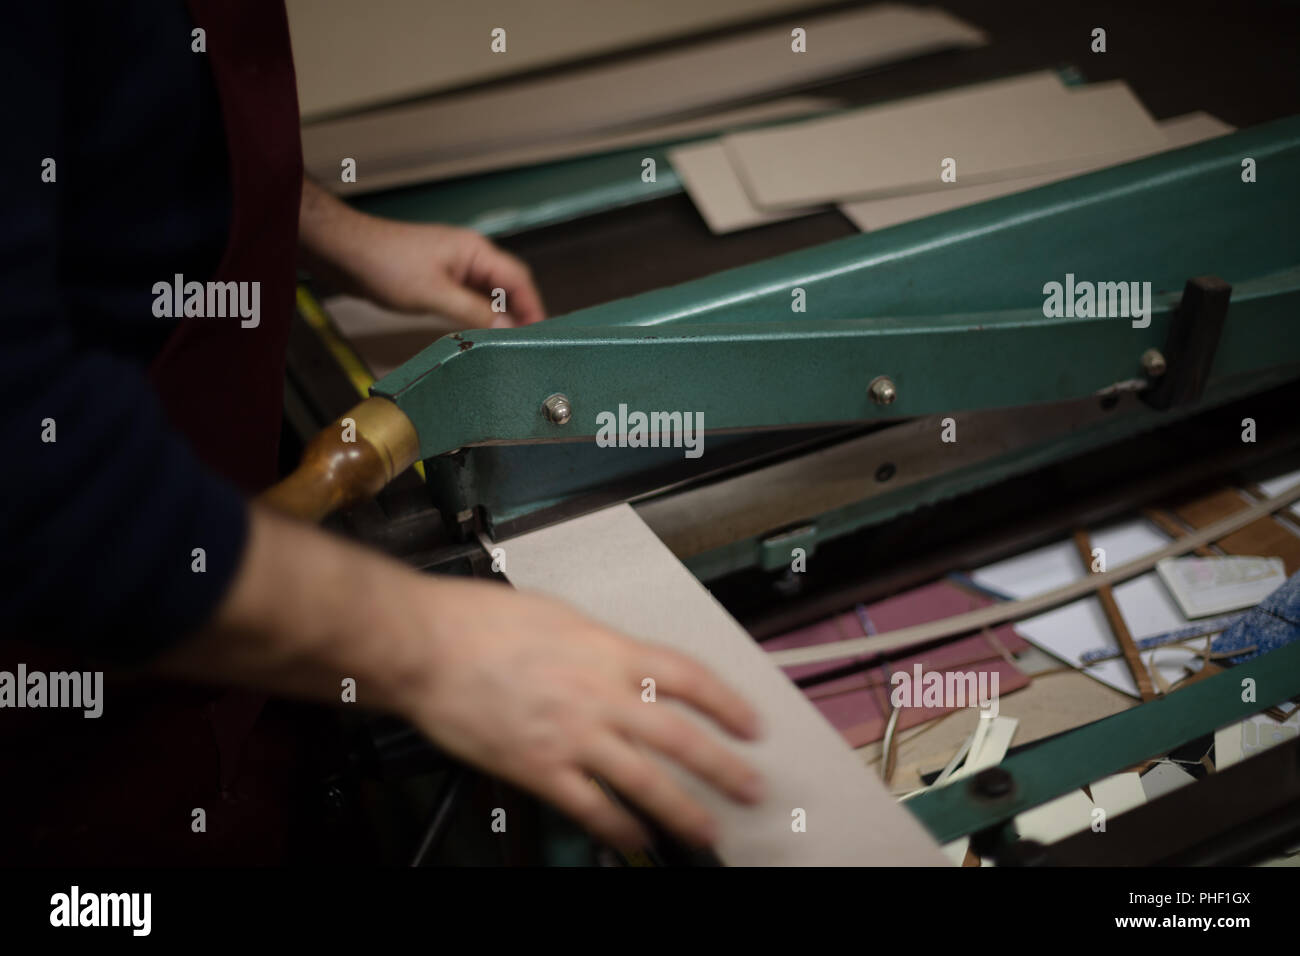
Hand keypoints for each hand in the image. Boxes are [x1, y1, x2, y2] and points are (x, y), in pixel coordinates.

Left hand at [299, 179, 544, 328]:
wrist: (345, 252)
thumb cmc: (383, 261)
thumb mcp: (435, 294)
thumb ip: (474, 312)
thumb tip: (506, 329)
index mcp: (475, 251)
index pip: (519, 279)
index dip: (535, 307)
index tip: (542, 333)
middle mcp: (469, 257)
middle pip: (508, 288)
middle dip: (520, 315)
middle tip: (526, 344)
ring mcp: (454, 268)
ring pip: (489, 296)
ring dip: (498, 318)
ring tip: (506, 344)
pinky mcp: (440, 280)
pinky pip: (469, 299)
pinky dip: (478, 317)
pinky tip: (478, 334)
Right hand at [404, 578, 764, 849]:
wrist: (426, 644)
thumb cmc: (478, 622)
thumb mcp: (558, 615)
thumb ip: (598, 645)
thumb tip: (621, 659)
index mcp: (608, 650)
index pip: (689, 677)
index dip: (728, 704)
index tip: (748, 722)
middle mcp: (600, 694)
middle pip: (681, 738)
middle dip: (724, 768)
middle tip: (750, 787)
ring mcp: (572, 735)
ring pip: (646, 781)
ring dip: (684, 810)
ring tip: (709, 828)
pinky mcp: (538, 768)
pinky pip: (591, 806)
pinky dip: (619, 826)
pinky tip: (635, 837)